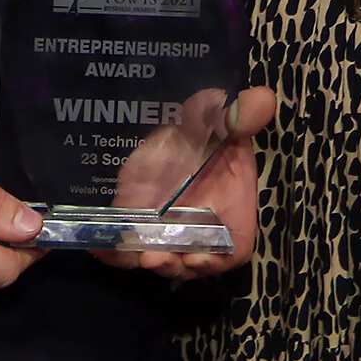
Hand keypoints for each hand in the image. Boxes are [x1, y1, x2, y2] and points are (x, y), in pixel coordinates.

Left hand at [96, 85, 275, 280]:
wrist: (176, 132)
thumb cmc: (206, 133)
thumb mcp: (219, 121)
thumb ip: (237, 117)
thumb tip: (263, 97)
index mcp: (229, 214)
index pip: (229, 250)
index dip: (215, 259)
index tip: (199, 260)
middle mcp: (196, 231)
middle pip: (187, 260)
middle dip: (172, 263)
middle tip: (154, 259)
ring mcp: (164, 230)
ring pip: (155, 256)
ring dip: (141, 259)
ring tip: (130, 254)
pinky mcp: (136, 222)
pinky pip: (123, 246)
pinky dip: (111, 251)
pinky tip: (97, 248)